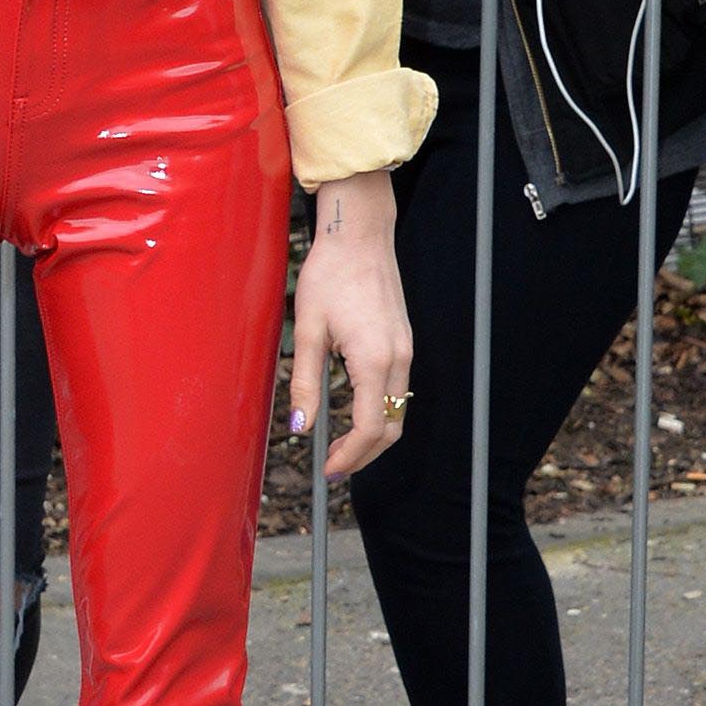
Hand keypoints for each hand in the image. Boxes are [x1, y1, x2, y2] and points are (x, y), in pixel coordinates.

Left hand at [288, 171, 411, 480]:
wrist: (359, 235)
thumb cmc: (329, 275)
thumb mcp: (307, 330)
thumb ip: (304, 383)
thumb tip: (299, 427)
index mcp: (374, 360)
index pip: (368, 428)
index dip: (349, 457)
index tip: (327, 470)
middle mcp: (399, 359)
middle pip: (391, 428)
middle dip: (364, 456)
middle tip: (334, 468)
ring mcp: (406, 350)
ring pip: (399, 411)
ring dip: (374, 436)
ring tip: (343, 449)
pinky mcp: (404, 341)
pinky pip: (399, 390)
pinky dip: (381, 412)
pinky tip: (356, 415)